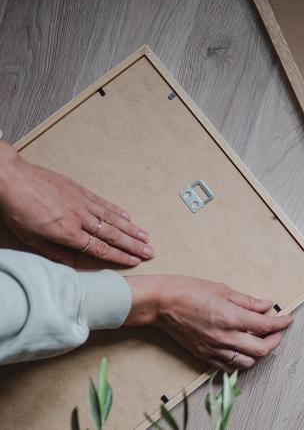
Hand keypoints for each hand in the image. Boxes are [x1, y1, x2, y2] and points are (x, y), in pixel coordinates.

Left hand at [0, 141, 152, 266]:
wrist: (12, 178)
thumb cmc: (16, 208)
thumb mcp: (28, 237)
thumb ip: (52, 252)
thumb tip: (71, 263)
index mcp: (67, 233)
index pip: (99, 248)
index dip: (119, 256)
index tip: (134, 261)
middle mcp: (80, 218)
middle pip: (113, 235)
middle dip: (133, 245)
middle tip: (150, 251)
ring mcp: (82, 203)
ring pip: (113, 219)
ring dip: (131, 229)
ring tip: (146, 236)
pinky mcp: (81, 191)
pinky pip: (104, 203)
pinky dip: (118, 211)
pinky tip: (128, 217)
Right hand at [125, 276, 292, 370]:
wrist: (160, 303)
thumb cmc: (188, 291)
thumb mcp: (223, 290)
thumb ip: (248, 301)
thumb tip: (267, 305)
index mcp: (231, 318)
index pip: (266, 325)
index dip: (282, 323)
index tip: (288, 319)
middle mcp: (225, 337)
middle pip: (262, 349)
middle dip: (275, 340)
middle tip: (278, 330)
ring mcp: (214, 349)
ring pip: (247, 361)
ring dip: (259, 353)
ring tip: (262, 340)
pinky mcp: (204, 355)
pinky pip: (229, 366)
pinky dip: (241, 361)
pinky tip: (243, 350)